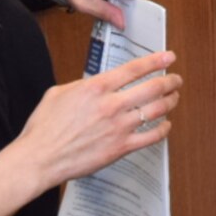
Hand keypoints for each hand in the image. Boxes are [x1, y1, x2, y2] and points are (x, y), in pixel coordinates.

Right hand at [14, 51, 180, 192]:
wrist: (39, 158)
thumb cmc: (44, 127)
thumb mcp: (59, 93)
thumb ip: (84, 85)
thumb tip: (99, 85)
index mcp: (96, 87)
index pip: (134, 69)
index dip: (156, 61)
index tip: (169, 57)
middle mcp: (111, 105)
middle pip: (152, 88)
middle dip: (170, 81)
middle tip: (176, 79)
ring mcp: (119, 128)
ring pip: (156, 110)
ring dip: (170, 102)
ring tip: (174, 97)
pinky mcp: (120, 149)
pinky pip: (151, 137)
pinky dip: (163, 129)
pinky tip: (166, 125)